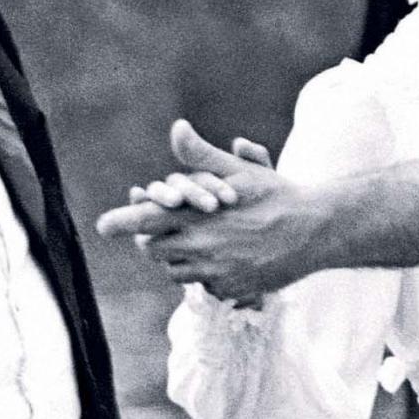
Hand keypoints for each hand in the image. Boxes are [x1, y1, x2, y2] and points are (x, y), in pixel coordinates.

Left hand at [97, 121, 325, 303]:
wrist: (316, 231)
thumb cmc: (277, 196)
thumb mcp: (240, 172)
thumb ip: (201, 156)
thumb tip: (176, 128)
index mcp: (199, 216)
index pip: (146, 220)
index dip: (121, 222)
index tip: (101, 225)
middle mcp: (202, 246)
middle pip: (154, 250)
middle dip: (154, 239)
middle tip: (165, 229)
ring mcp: (216, 272)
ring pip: (176, 271)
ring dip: (178, 258)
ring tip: (197, 242)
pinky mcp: (230, 290)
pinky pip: (204, 286)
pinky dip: (206, 274)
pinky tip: (224, 258)